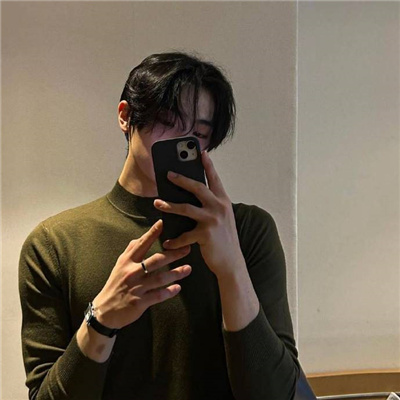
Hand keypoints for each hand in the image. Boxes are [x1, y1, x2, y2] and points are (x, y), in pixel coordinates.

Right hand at [92, 219, 191, 328]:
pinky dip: (169, 291)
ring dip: (176, 273)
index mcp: (127, 262)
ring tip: (188, 268)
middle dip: (173, 254)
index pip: (141, 244)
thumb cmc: (115, 285)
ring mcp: (136, 288)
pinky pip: (158, 295)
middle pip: (156, 260)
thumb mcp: (120, 265)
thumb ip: (131, 251)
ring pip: (160, 278)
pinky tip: (178, 288)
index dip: (152, 233)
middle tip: (187, 248)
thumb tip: (142, 237)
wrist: (105, 311)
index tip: (162, 223)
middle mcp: (132, 273)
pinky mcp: (140, 302)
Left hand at [153, 151, 244, 279]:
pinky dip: (174, 239)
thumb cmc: (224, 239)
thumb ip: (210, 206)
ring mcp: (213, 220)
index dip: (208, 165)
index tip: (201, 152)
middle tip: (168, 174)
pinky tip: (167, 242)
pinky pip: (184, 235)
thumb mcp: (222, 218)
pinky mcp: (205, 234)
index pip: (214, 179)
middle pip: (198, 187)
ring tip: (157, 203)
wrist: (232, 262)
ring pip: (186, 208)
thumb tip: (190, 198)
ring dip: (169, 205)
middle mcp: (219, 207)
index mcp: (223, 201)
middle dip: (181, 179)